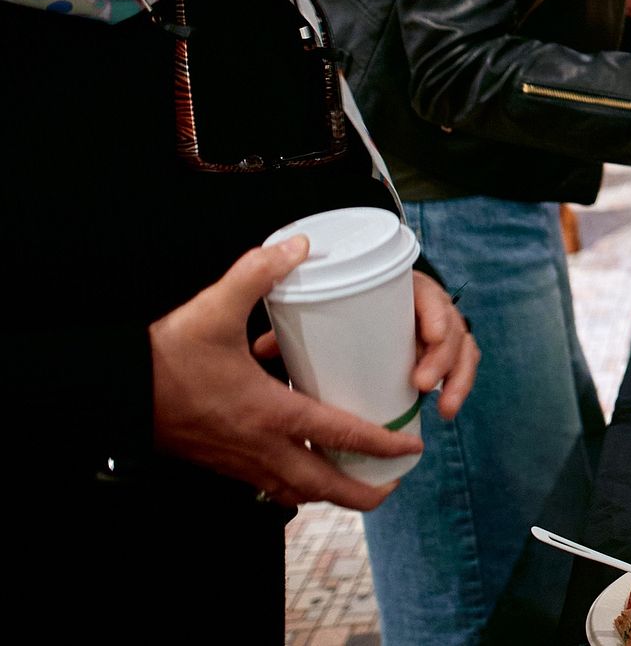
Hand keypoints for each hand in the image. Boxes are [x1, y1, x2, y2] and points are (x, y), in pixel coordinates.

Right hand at [152, 238, 424, 509]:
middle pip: (322, 484)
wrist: (112, 392)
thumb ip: (258, 273)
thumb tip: (299, 246)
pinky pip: (268, 486)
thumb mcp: (214, 308)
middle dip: (362, 491)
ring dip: (329, 492)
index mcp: (269, 412)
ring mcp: (238, 461)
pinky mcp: (221, 463)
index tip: (409, 449)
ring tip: (357, 484)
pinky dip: (294, 486)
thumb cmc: (165, 356)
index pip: (338, 434)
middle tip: (393, 485)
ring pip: (294, 491)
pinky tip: (303, 473)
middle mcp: (259, 446)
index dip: (379, 444)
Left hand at [252, 270, 477, 422]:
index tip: (428, 336)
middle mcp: (426, 307)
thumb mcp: (315, 309)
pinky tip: (447, 410)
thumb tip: (263, 348)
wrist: (357, 302)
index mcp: (403, 287)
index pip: (430, 294)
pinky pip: (459, 368)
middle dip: (445, 357)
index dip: (437, 313)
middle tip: (421, 384)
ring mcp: (436, 332)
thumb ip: (291, 323)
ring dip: (459, 377)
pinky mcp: (436, 356)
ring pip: (463, 348)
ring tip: (444, 408)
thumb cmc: (334, 304)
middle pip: (452, 326)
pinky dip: (458, 387)